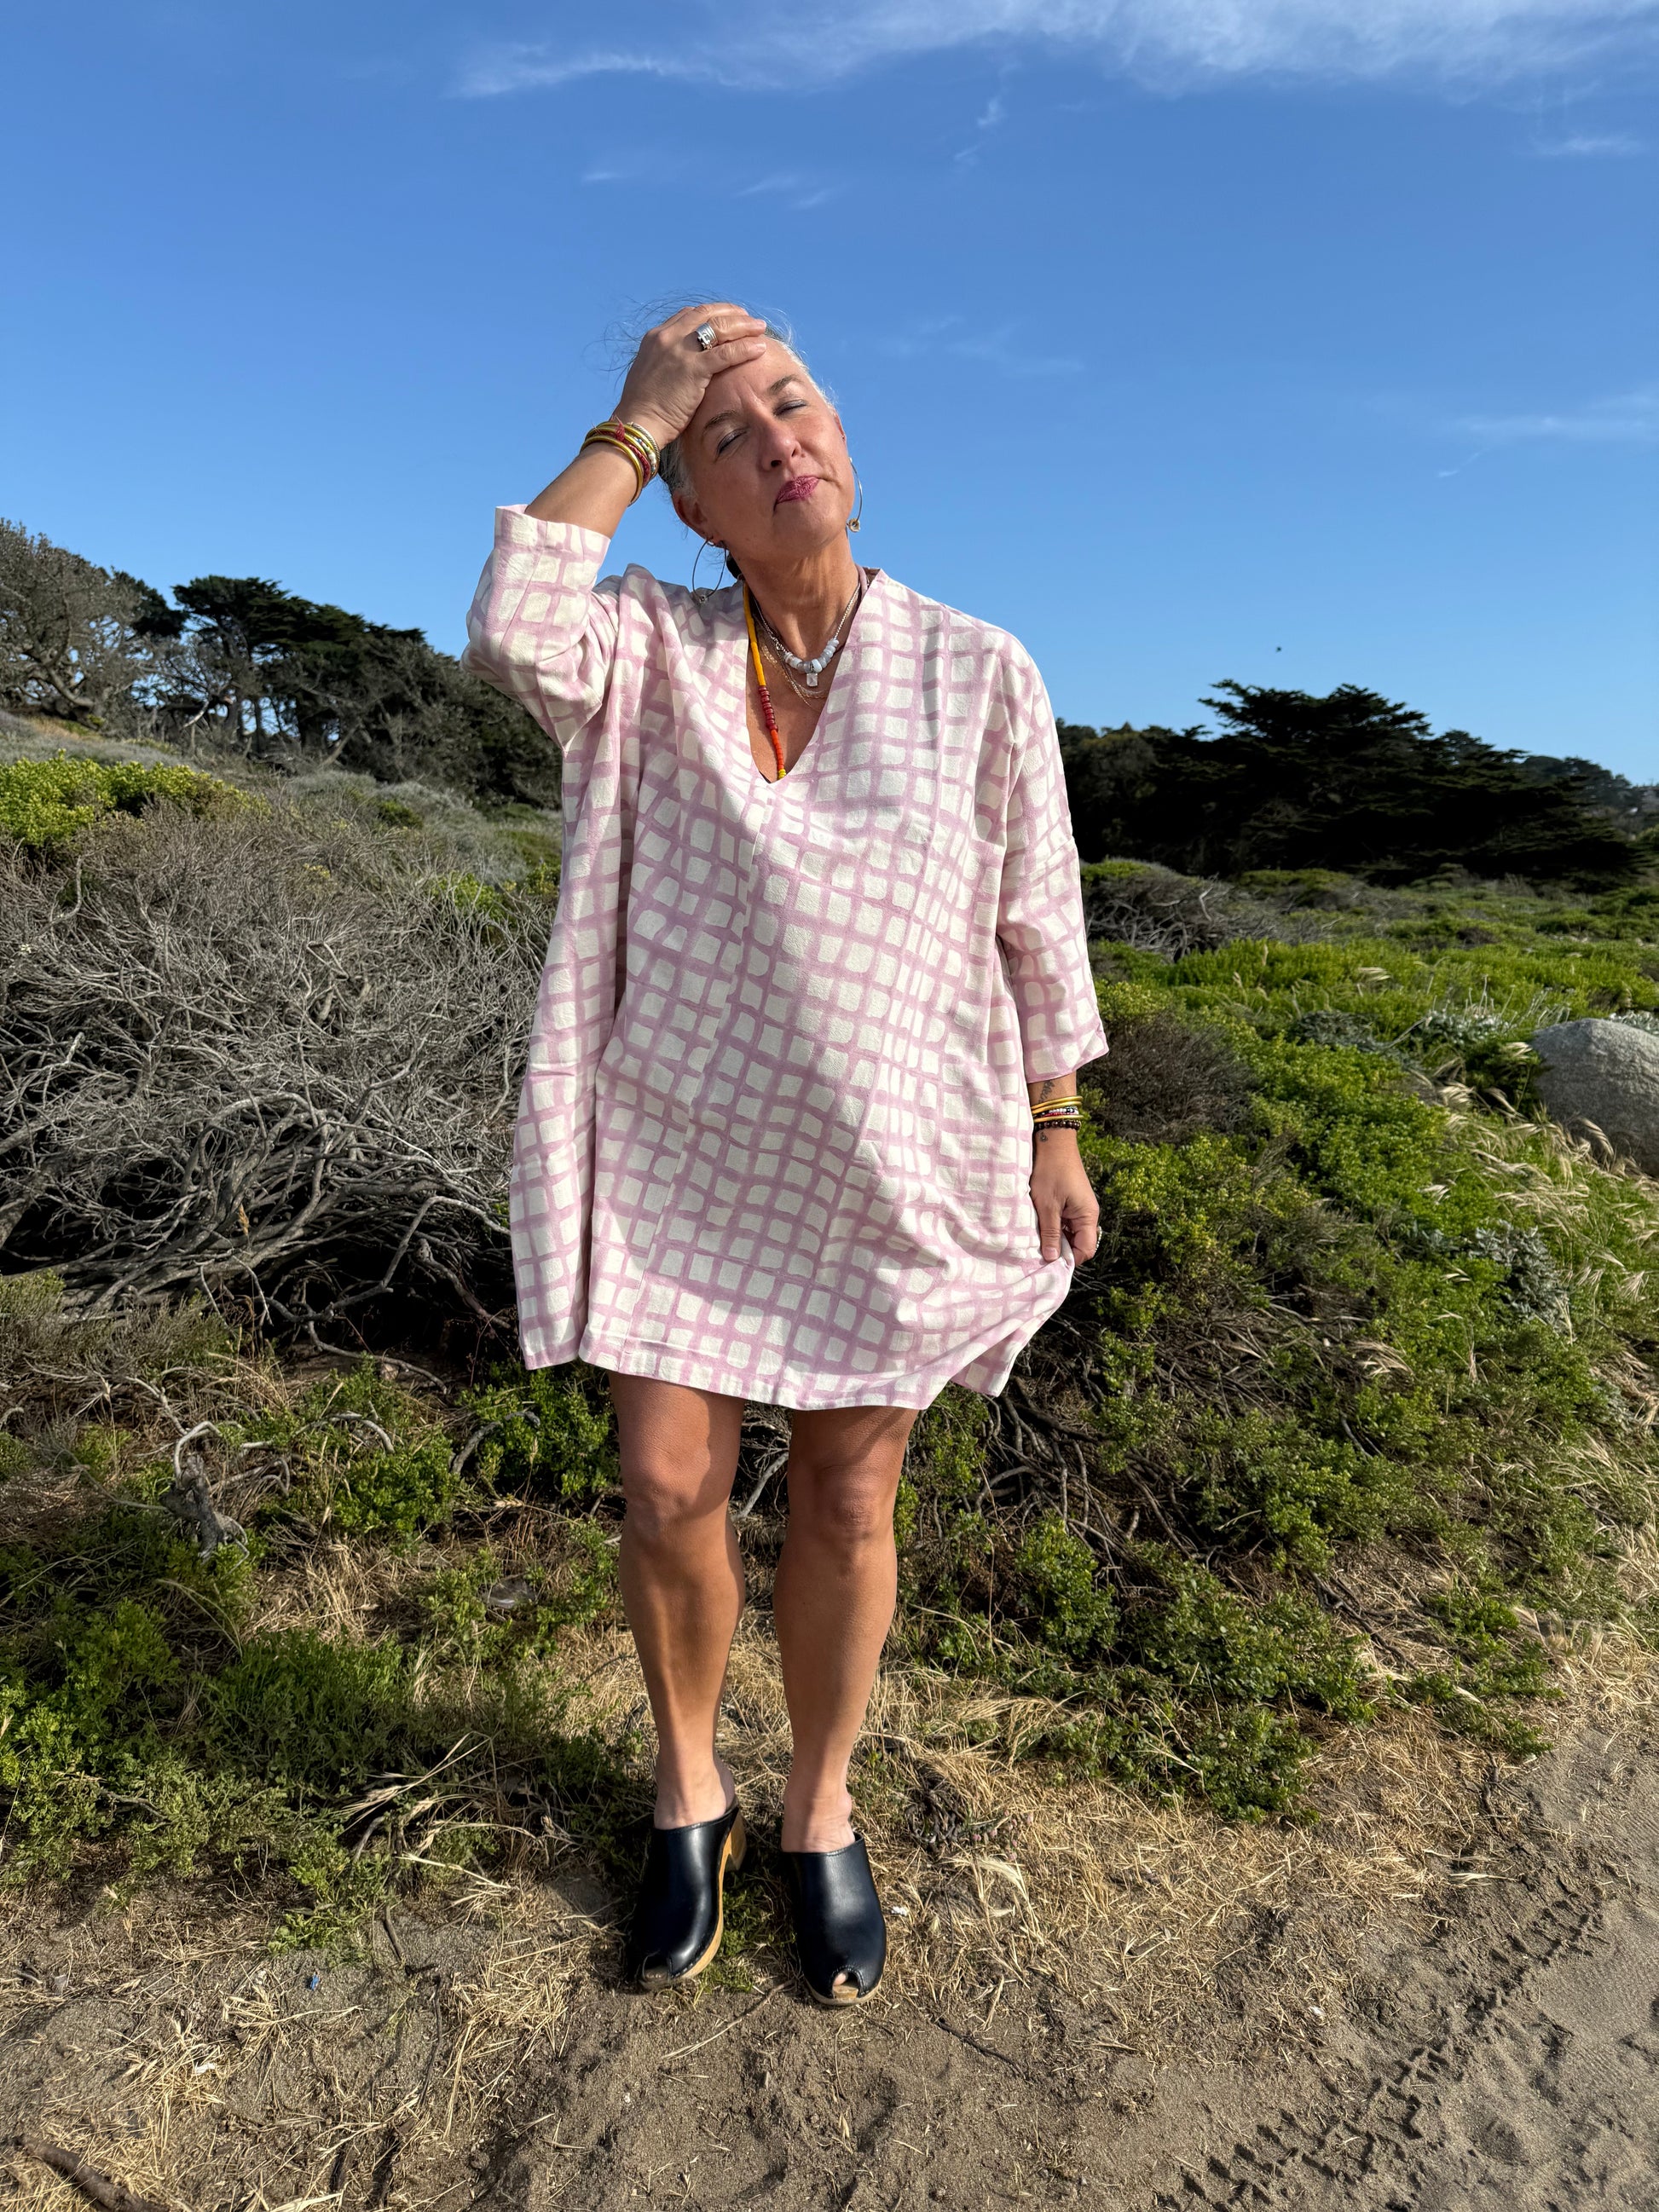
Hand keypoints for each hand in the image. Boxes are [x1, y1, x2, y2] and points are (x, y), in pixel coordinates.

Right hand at [615, 303, 769, 447]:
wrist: (637, 422)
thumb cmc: (643, 408)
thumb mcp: (652, 374)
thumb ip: (667, 363)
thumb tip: (682, 368)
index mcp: (656, 337)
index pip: (689, 315)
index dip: (712, 314)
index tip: (728, 318)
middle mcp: (667, 337)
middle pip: (706, 314)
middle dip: (730, 314)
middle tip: (748, 319)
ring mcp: (680, 351)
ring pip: (719, 328)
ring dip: (743, 326)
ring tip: (760, 329)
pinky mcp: (693, 369)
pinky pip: (726, 353)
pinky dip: (745, 348)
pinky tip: (760, 348)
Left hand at [1029, 1131, 1098, 1264]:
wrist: (1053, 1143)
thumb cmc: (1051, 1172)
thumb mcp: (1047, 1206)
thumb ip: (1050, 1233)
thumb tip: (1052, 1259)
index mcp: (1088, 1216)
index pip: (1085, 1250)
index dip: (1068, 1259)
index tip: (1048, 1261)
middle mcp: (1088, 1214)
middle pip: (1078, 1243)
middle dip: (1060, 1249)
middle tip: (1038, 1250)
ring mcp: (1079, 1208)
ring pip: (1070, 1233)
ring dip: (1055, 1237)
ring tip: (1037, 1236)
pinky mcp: (1071, 1202)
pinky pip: (1065, 1222)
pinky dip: (1053, 1226)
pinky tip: (1039, 1224)